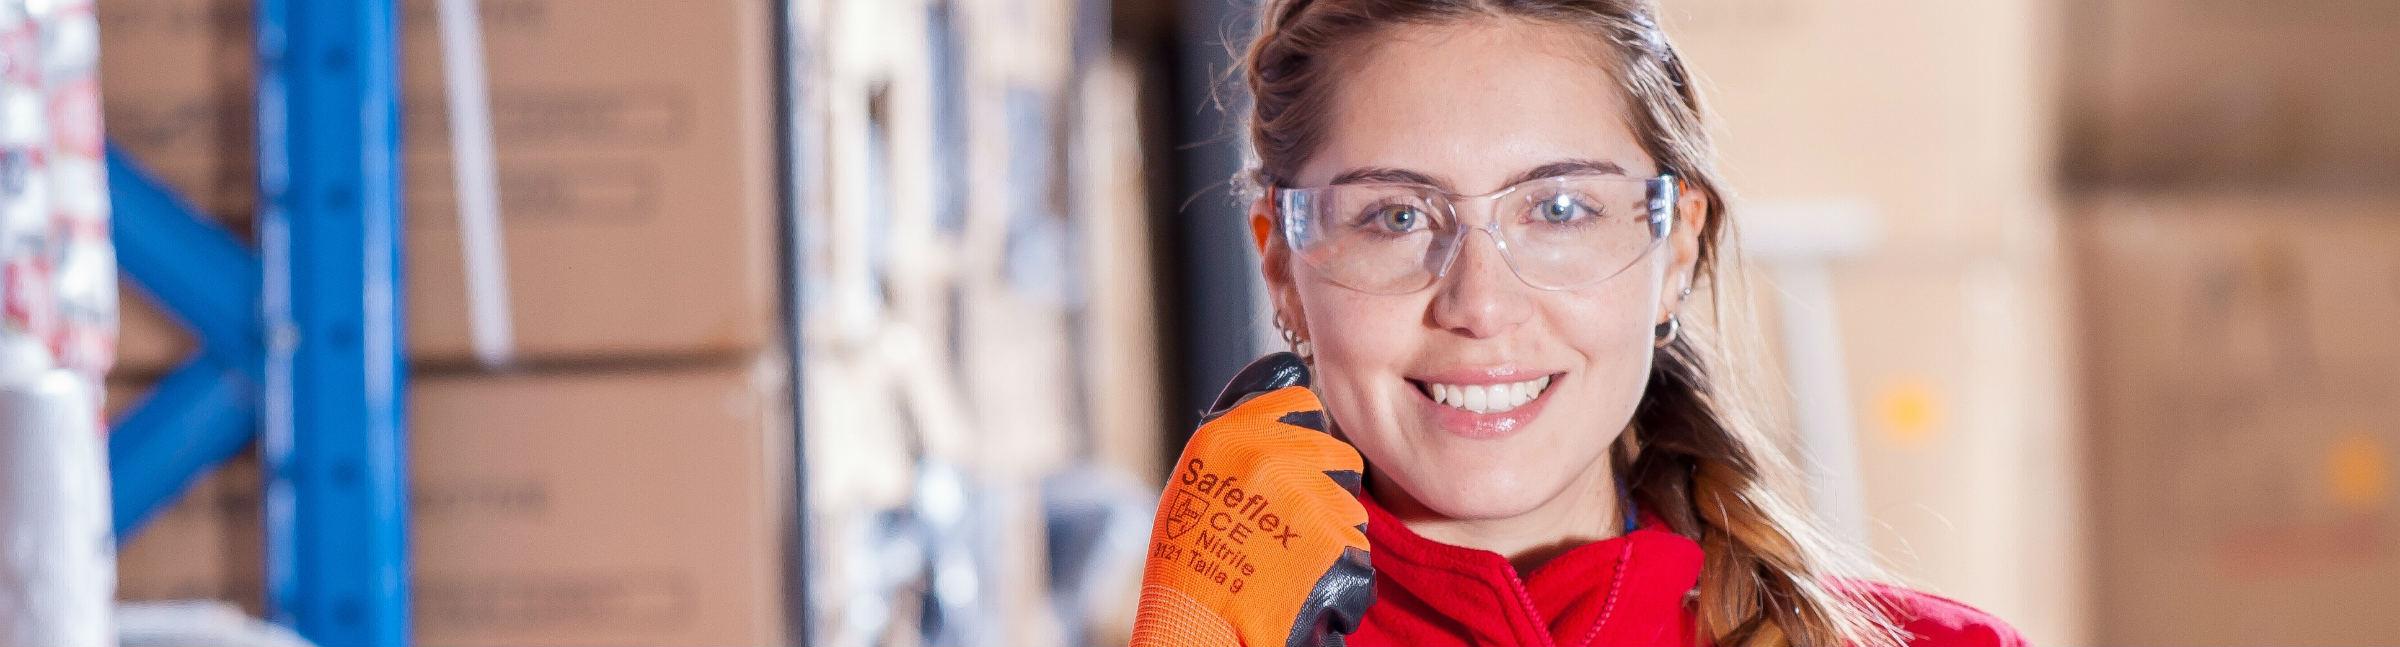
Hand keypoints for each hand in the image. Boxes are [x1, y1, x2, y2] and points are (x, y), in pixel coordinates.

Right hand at [1130, 353, 1372, 646]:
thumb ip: (1241, 433)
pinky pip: (1356, 548)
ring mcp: (1302, 496)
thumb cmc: (1187, 560)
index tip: (1296, 462)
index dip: (1307, 435)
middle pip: (1339, 455)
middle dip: (1327, 489)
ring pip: (1350, 504)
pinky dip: (1340, 572)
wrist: (1195, 626)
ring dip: (1333, 531)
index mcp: (1229, 432)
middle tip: (1292, 527)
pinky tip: (1304, 585)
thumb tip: (1286, 380)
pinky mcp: (1331, 540)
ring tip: (1290, 560)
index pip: (1303, 402)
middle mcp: (1267, 455)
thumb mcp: (1198, 477)